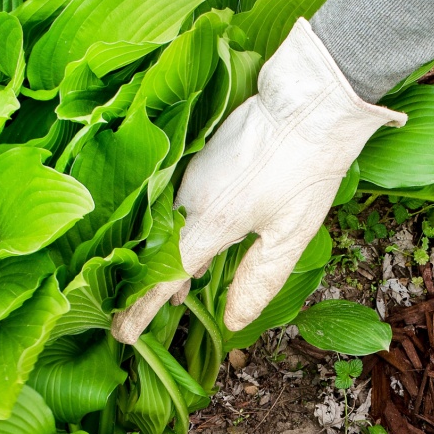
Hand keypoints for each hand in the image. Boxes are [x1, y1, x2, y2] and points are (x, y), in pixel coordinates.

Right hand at [110, 19, 404, 343]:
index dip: (141, 310)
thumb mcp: (290, 236)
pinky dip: (183, 229)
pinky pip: (179, 203)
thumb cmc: (307, 168)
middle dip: (153, 288)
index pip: (163, 279)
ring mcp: (193, 173)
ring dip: (172, 258)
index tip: (122, 335)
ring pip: (169, 226)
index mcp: (209, 223)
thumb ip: (258, 281)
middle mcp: (190, 198)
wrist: (311, 99)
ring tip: (183, 288)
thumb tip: (232, 323)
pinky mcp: (202, 155)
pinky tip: (203, 239)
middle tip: (156, 316)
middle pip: (158, 253)